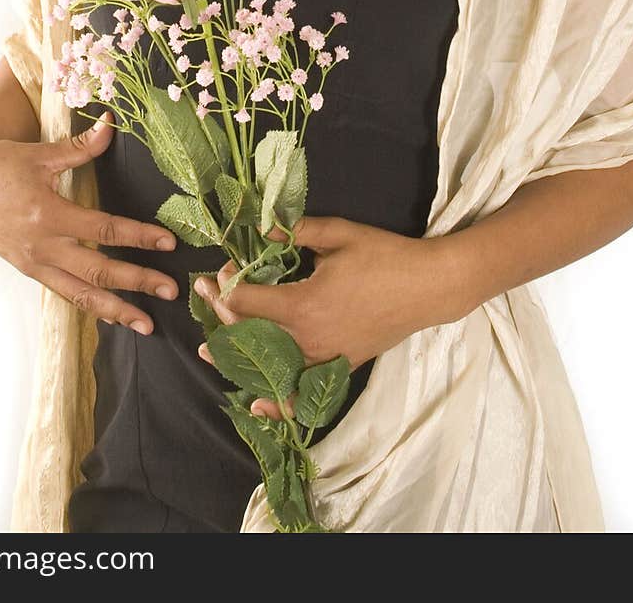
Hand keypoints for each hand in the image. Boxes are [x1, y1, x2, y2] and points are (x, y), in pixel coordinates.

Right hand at [0, 111, 179, 330]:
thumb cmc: (2, 165)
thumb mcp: (42, 153)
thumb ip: (82, 146)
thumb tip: (113, 124)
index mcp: (49, 214)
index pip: (104, 231)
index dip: (139, 238)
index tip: (169, 243)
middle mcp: (43, 246)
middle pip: (98, 271)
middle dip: (137, 282)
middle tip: (171, 291)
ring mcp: (35, 263)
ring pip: (81, 295)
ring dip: (116, 311)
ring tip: (147, 325)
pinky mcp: (29, 270)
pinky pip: (64, 294)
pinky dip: (90, 307)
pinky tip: (113, 317)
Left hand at [194, 215, 454, 420]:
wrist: (428, 287)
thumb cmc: (384, 256)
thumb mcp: (339, 234)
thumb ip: (296, 231)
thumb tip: (261, 227)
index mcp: (304, 303)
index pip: (247, 302)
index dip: (226, 287)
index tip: (221, 270)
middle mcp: (308, 338)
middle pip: (251, 334)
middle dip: (222, 315)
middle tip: (204, 296)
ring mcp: (324, 358)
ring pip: (269, 365)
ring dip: (237, 356)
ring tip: (209, 349)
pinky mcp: (339, 368)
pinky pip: (302, 391)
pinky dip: (277, 401)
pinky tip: (257, 405)